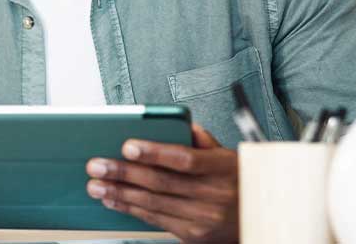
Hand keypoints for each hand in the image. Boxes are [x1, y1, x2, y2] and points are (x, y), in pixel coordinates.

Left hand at [85, 124, 238, 242]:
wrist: (259, 218)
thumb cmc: (236, 181)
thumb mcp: (228, 155)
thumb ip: (202, 138)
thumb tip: (174, 122)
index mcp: (223, 168)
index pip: (184, 159)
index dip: (154, 152)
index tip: (128, 145)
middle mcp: (213, 195)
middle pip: (161, 183)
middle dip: (123, 173)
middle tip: (96, 165)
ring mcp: (203, 218)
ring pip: (153, 204)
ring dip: (120, 194)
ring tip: (96, 185)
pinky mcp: (193, 235)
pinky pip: (156, 220)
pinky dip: (130, 209)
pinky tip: (114, 200)